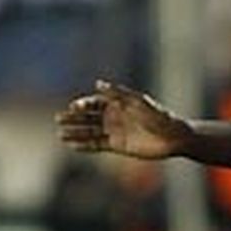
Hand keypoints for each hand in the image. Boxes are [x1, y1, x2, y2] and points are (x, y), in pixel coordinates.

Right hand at [56, 79, 189, 159]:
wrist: (173, 137)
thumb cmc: (159, 117)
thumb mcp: (139, 103)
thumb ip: (118, 94)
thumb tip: (98, 84)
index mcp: (118, 103)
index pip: (95, 103)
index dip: (83, 105)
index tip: (73, 107)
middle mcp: (113, 116)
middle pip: (88, 117)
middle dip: (73, 118)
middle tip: (58, 119)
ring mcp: (114, 131)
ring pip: (89, 131)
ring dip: (75, 132)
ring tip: (60, 134)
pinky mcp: (117, 146)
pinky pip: (96, 145)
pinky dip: (84, 146)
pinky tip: (72, 146)